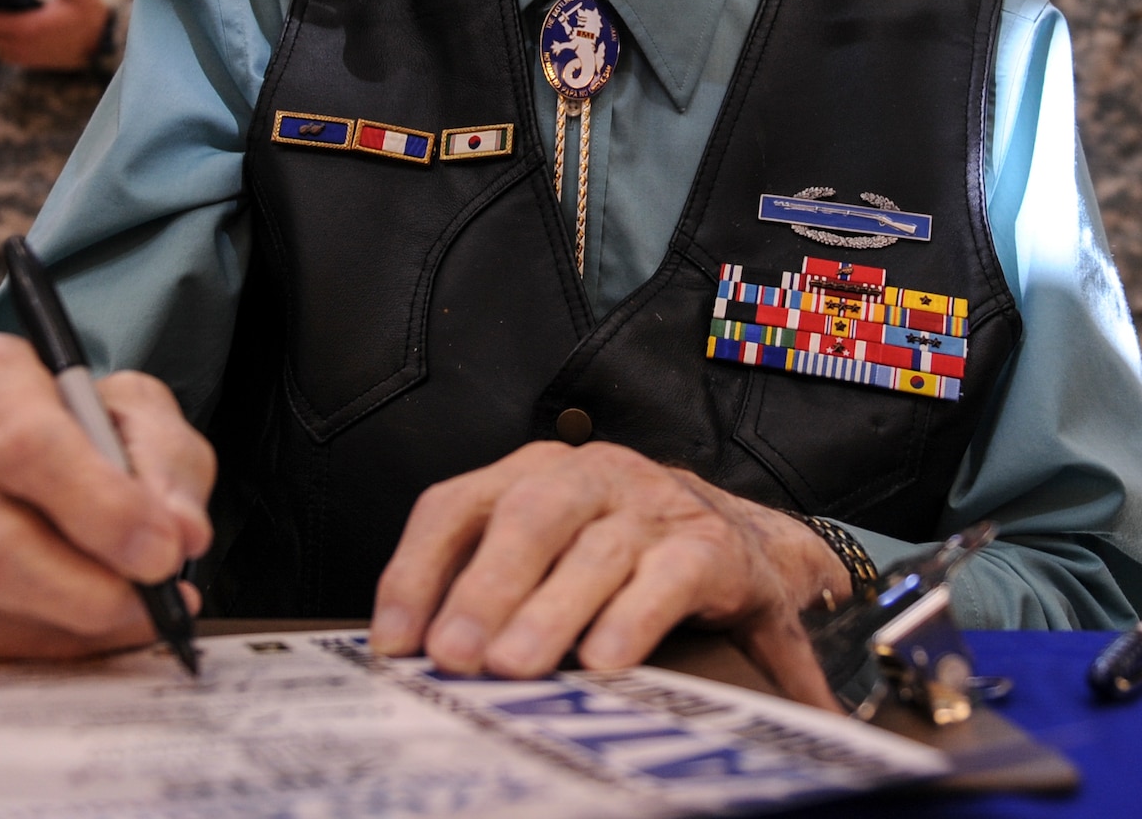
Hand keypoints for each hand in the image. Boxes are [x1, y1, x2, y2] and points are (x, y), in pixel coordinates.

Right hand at [0, 334, 214, 657]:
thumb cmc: (90, 426)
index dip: (98, 507)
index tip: (161, 550)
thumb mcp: (142, 413)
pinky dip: (50, 642)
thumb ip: (167, 463)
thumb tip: (182, 533)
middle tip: (154, 596)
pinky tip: (97, 622)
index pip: (25, 446)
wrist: (35, 452)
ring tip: (139, 608)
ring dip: (72, 621)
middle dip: (83, 584)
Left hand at [370, 440, 842, 709]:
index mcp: (536, 473)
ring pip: (595, 553)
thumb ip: (483, 591)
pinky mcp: (712, 548)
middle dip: (486, 587)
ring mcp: (654, 506)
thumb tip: (399, 655)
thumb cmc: (623, 559)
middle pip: (528, 515)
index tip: (392, 644)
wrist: (749, 548)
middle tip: (454, 655)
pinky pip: (669, 579)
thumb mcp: (549, 559)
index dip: (415, 570)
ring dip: (550, 614)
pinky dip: (633, 619)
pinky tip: (603, 663)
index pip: (456, 505)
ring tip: (512, 669)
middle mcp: (593, 475)